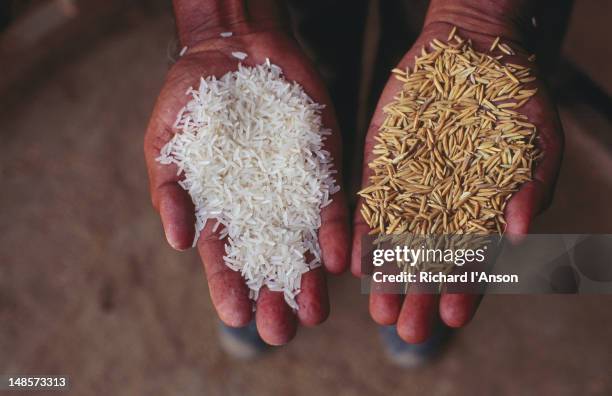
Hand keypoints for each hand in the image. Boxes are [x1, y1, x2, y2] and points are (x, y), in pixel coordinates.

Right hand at [144, 12, 349, 344]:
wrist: (232, 51)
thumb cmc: (191, 101)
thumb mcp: (166, 145)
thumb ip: (170, 192)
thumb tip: (178, 242)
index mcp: (223, 210)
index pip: (226, 258)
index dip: (230, 288)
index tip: (238, 318)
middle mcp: (262, 207)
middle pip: (270, 259)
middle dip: (276, 295)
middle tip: (282, 330)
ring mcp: (294, 187)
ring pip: (305, 241)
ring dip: (312, 277)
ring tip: (315, 312)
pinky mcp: (322, 164)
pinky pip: (331, 203)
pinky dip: (335, 230)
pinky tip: (339, 259)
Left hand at [352, 15, 563, 342]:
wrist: (472, 53)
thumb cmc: (514, 101)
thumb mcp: (537, 140)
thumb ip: (531, 187)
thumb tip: (520, 234)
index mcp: (480, 213)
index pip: (472, 262)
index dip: (464, 290)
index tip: (454, 318)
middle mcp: (441, 210)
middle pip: (429, 262)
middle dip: (419, 296)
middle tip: (406, 331)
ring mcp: (408, 190)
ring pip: (395, 243)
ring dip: (388, 276)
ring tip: (380, 308)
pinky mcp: (379, 167)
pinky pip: (368, 207)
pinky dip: (364, 234)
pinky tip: (355, 262)